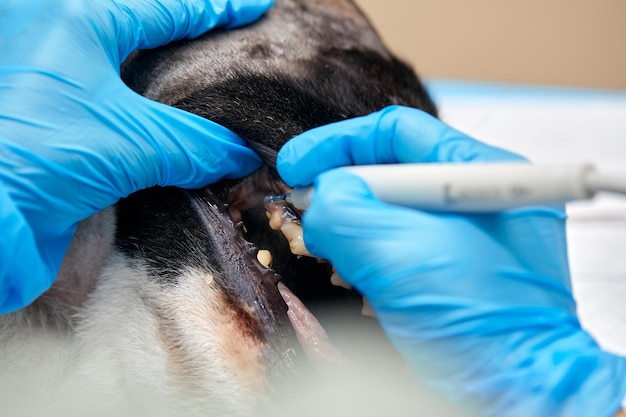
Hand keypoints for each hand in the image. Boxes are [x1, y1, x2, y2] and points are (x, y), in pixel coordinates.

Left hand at [0, 0, 272, 312]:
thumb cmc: (38, 156)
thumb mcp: (133, 141)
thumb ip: (196, 144)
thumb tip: (241, 154)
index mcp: (75, 19)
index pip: (165, 7)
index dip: (217, 8)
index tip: (256, 6)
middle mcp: (57, 37)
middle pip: (142, 28)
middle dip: (190, 34)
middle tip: (234, 39)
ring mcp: (51, 77)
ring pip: (126, 67)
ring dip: (167, 75)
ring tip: (210, 80)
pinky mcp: (50, 118)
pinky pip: (114, 104)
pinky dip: (147, 111)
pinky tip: (172, 122)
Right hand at [277, 106, 625, 415]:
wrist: (514, 393)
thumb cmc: (483, 326)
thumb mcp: (400, 256)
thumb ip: (346, 212)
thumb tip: (320, 199)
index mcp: (481, 174)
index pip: (396, 133)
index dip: (337, 143)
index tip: (296, 163)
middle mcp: (475, 200)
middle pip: (390, 171)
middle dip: (341, 188)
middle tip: (303, 206)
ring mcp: (463, 238)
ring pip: (388, 212)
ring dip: (351, 227)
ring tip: (328, 247)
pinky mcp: (448, 272)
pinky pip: (395, 247)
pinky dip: (366, 257)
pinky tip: (357, 276)